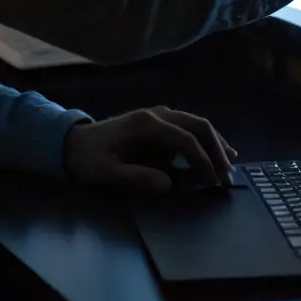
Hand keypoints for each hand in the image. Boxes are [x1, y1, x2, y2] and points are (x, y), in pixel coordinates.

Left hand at [62, 106, 236, 192]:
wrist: (71, 143)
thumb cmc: (88, 159)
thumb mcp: (107, 173)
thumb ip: (136, 177)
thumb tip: (168, 185)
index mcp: (146, 125)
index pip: (185, 140)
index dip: (203, 161)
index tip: (213, 182)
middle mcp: (156, 114)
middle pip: (197, 125)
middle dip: (216, 149)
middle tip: (227, 175)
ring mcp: (157, 115)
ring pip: (195, 122)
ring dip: (214, 142)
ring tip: (229, 164)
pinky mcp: (157, 122)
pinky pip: (187, 126)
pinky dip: (204, 138)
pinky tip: (214, 150)